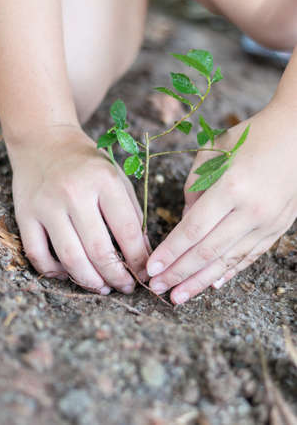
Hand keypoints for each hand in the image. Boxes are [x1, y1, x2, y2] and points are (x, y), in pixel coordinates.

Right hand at [9, 127, 148, 293]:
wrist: (45, 141)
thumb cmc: (88, 164)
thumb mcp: (118, 179)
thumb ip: (132, 215)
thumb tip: (142, 255)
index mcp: (104, 181)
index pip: (127, 231)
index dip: (138, 260)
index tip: (144, 274)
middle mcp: (74, 192)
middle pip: (98, 250)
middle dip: (116, 276)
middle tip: (124, 287)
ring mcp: (46, 204)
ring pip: (69, 257)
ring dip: (89, 281)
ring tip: (102, 287)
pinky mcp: (25, 213)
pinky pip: (37, 254)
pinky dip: (54, 272)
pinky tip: (69, 273)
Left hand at [147, 102, 296, 303]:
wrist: (296, 136)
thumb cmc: (249, 137)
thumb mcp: (213, 153)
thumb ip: (194, 189)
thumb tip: (184, 223)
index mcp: (231, 187)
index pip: (193, 230)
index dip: (170, 252)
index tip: (152, 269)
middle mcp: (250, 210)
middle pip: (207, 251)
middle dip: (179, 273)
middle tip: (157, 289)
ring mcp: (267, 223)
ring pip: (228, 260)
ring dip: (200, 281)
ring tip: (178, 297)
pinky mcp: (277, 229)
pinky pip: (249, 256)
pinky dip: (229, 272)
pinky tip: (211, 284)